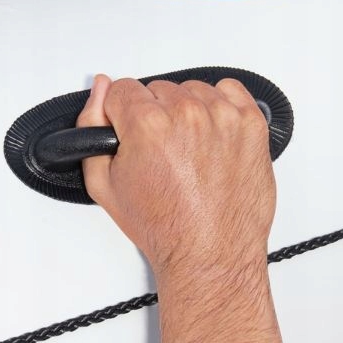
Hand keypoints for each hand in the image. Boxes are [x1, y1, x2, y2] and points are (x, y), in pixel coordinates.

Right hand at [77, 74, 275, 281]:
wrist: (210, 254)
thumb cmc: (165, 228)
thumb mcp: (104, 184)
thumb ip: (91, 127)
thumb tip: (99, 90)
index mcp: (147, 124)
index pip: (122, 88)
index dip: (122, 115)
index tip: (132, 134)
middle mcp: (187, 114)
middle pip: (158, 89)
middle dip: (155, 116)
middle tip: (162, 154)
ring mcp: (223, 117)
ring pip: (193, 90)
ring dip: (188, 112)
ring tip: (189, 151)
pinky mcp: (251, 124)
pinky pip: (231, 91)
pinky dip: (221, 108)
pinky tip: (212, 137)